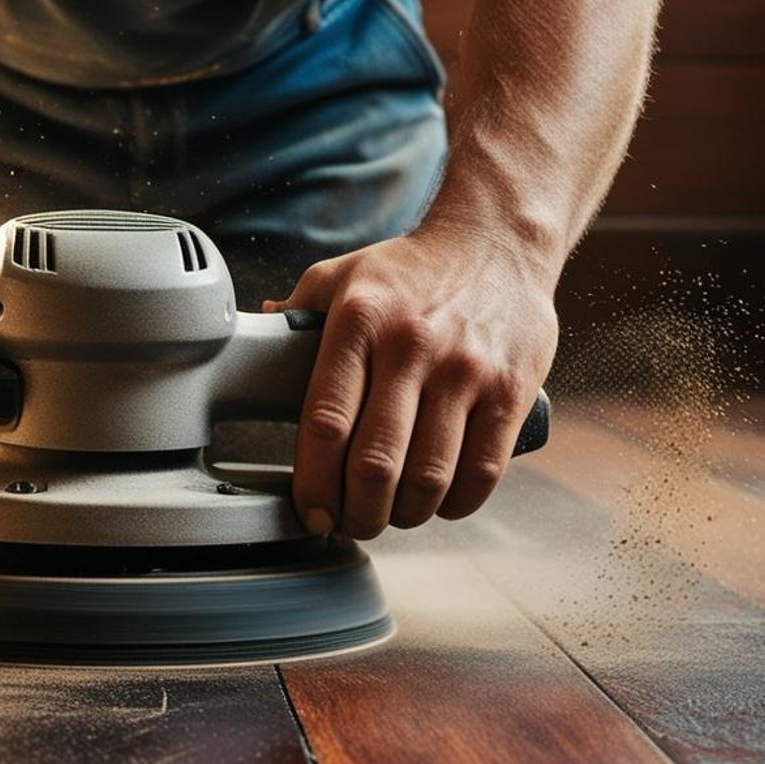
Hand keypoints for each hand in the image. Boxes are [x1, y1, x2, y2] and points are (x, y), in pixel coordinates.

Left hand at [268, 232, 557, 537]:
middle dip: (356, 513)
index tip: (310, 510)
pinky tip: (438, 501)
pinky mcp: (510, 391)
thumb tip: (254, 347)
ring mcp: (465, 371)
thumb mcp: (343, 275)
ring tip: (392, 514)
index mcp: (359, 321)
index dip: (313, 482)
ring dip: (404, 516)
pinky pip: (481, 473)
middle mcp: (411, 346)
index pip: (326, 421)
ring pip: (428, 478)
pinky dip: (454, 505)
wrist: (499, 242)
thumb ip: (296, 314)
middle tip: (350, 522)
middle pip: (374, 463)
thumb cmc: (412, 271)